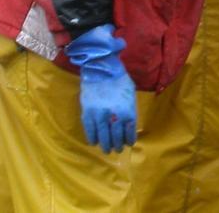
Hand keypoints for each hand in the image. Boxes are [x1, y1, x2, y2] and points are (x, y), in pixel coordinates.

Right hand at [65, 24, 136, 153]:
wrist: (101, 69)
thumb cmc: (119, 80)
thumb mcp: (130, 94)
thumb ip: (129, 109)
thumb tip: (128, 123)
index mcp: (127, 109)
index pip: (129, 130)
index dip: (129, 138)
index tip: (128, 143)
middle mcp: (114, 114)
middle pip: (116, 135)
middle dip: (117, 144)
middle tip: (117, 150)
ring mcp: (99, 114)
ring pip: (102, 134)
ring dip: (105, 144)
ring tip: (107, 150)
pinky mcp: (87, 112)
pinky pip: (89, 129)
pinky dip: (92, 137)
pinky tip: (94, 142)